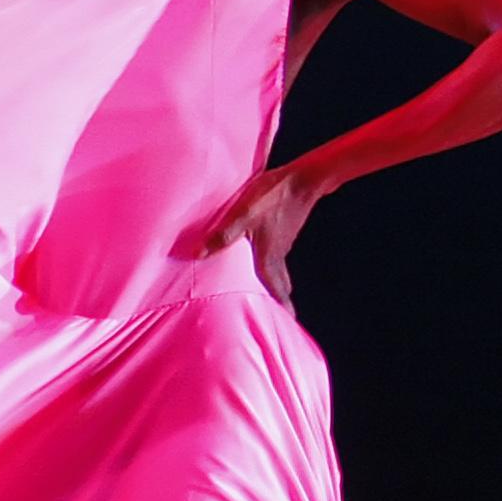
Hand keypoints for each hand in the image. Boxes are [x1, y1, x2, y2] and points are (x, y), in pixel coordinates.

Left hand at [196, 162, 323, 303]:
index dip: (282, 306)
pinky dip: (273, 265)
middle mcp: (277, 254)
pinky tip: (264, 258)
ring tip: (271, 293)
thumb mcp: (243, 215)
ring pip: (278, 270)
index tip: (289, 321)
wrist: (302, 179)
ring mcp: (282, 242)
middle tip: (281, 313)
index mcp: (268, 258)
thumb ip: (222, 236)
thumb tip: (199, 255)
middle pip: (280, 284)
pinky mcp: (284, 230)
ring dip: (274, 283)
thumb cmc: (272, 197)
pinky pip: (277, 255)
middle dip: (279, 299)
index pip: (276, 291)